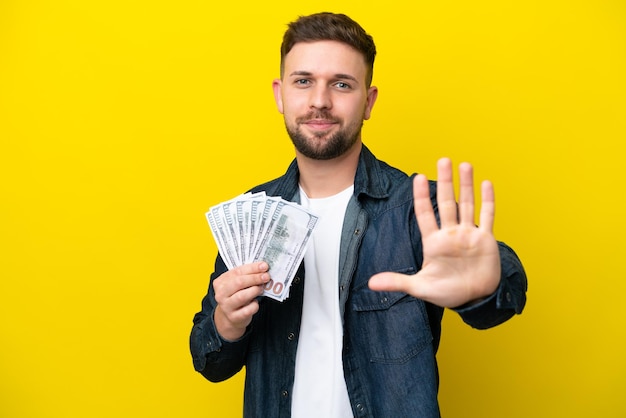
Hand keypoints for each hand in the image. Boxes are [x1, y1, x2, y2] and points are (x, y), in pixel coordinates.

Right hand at [213, 261, 269, 340]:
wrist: (229, 317)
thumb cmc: (235, 296)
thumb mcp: (237, 284)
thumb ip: (246, 275)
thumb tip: (263, 268)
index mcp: (221, 281)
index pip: (237, 271)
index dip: (252, 268)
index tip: (264, 266)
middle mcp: (221, 294)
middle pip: (239, 282)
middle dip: (255, 278)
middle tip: (266, 276)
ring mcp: (226, 306)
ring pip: (242, 296)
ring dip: (255, 290)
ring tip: (261, 288)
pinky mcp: (234, 317)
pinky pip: (247, 310)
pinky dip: (254, 305)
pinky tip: (255, 302)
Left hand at [368, 158, 500, 307]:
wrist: (475, 300)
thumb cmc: (447, 293)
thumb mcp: (420, 287)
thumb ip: (398, 282)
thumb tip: (371, 284)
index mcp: (433, 242)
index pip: (425, 214)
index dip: (422, 196)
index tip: (418, 177)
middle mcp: (450, 234)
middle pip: (447, 202)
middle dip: (445, 181)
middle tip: (443, 160)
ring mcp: (468, 235)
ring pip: (467, 204)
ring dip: (466, 185)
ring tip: (464, 165)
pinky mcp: (485, 240)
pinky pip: (487, 216)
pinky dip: (487, 200)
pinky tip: (486, 184)